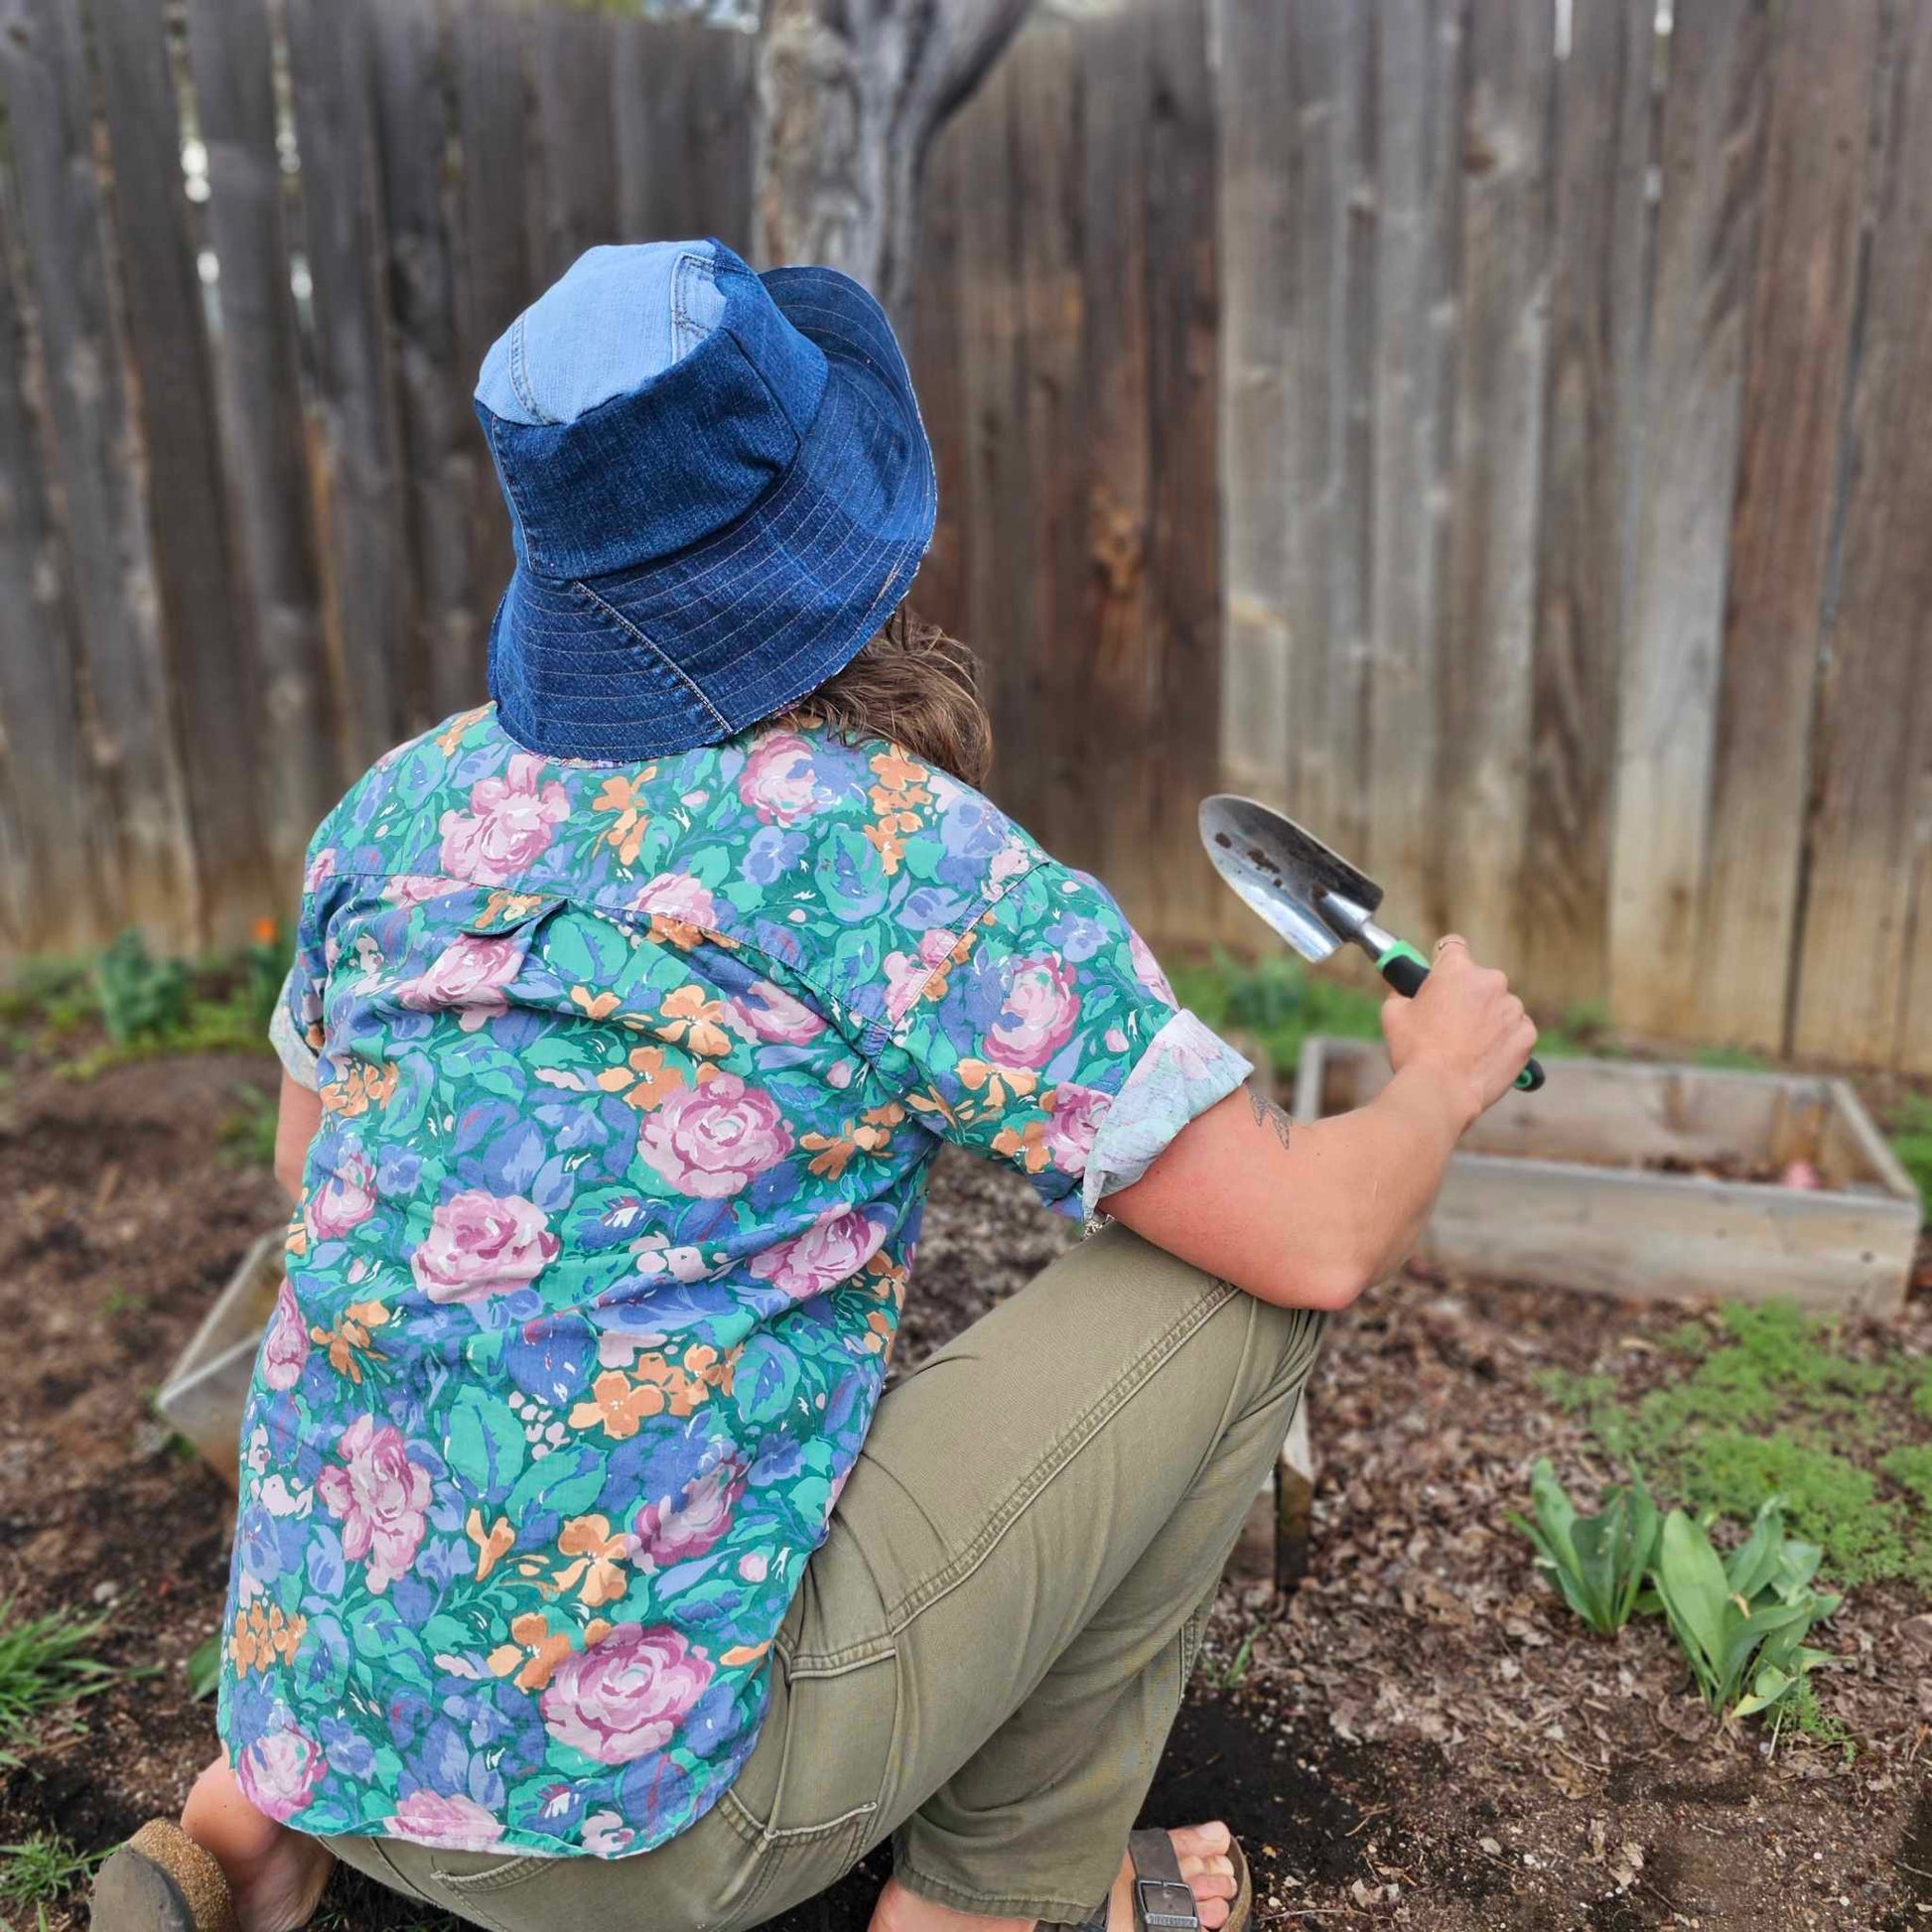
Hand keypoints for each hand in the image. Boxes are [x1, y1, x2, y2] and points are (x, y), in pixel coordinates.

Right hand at [1380, 936, 1536, 1125]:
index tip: (1441, 977)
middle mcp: (1490, 981)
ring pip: (1500, 1007)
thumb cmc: (1414, 1051)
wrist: (1442, 1090)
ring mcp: (1513, 1008)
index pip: (1453, 947)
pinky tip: (1484, 1057)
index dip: (1444, 962)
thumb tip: (1405, 989)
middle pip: (1479, 981)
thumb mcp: (1393, 1013)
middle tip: (1449, 1023)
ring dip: (1488, 1020)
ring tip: (1467, 1048)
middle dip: (1468, 997)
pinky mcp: (1527, 1035)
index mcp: (1456, 969)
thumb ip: (1402, 991)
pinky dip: (1505, 1041)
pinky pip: (1517, 1031)